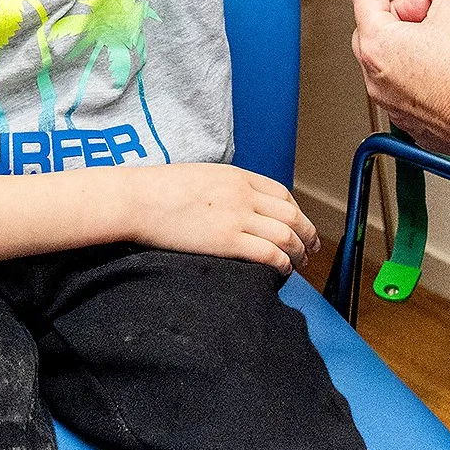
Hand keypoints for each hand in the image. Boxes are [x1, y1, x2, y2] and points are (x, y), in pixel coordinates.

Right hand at [121, 163, 318, 271]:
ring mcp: (236, 217)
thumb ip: (224, 188)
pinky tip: (282, 272)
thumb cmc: (158, 190)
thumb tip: (235, 206)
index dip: (297, 213)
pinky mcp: (226, 240)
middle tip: (312, 249)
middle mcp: (243, 194)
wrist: (137, 199)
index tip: (300, 226)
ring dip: (298, 252)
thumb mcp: (200, 177)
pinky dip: (282, 264)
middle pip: (291, 215)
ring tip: (300, 265)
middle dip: (307, 234)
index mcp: (237, 176)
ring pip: (286, 235)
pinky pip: (268, 253)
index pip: (282, 194)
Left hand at [350, 0, 449, 158]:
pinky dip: (418, 66)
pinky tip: (447, 63)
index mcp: (378, 45)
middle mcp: (375, 76)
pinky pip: (404, 83)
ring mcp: (390, 101)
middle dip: (400, 8)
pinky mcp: (409, 119)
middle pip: (374, 27)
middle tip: (429, 4)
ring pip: (388, 57)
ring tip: (445, 35)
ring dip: (410, 38)